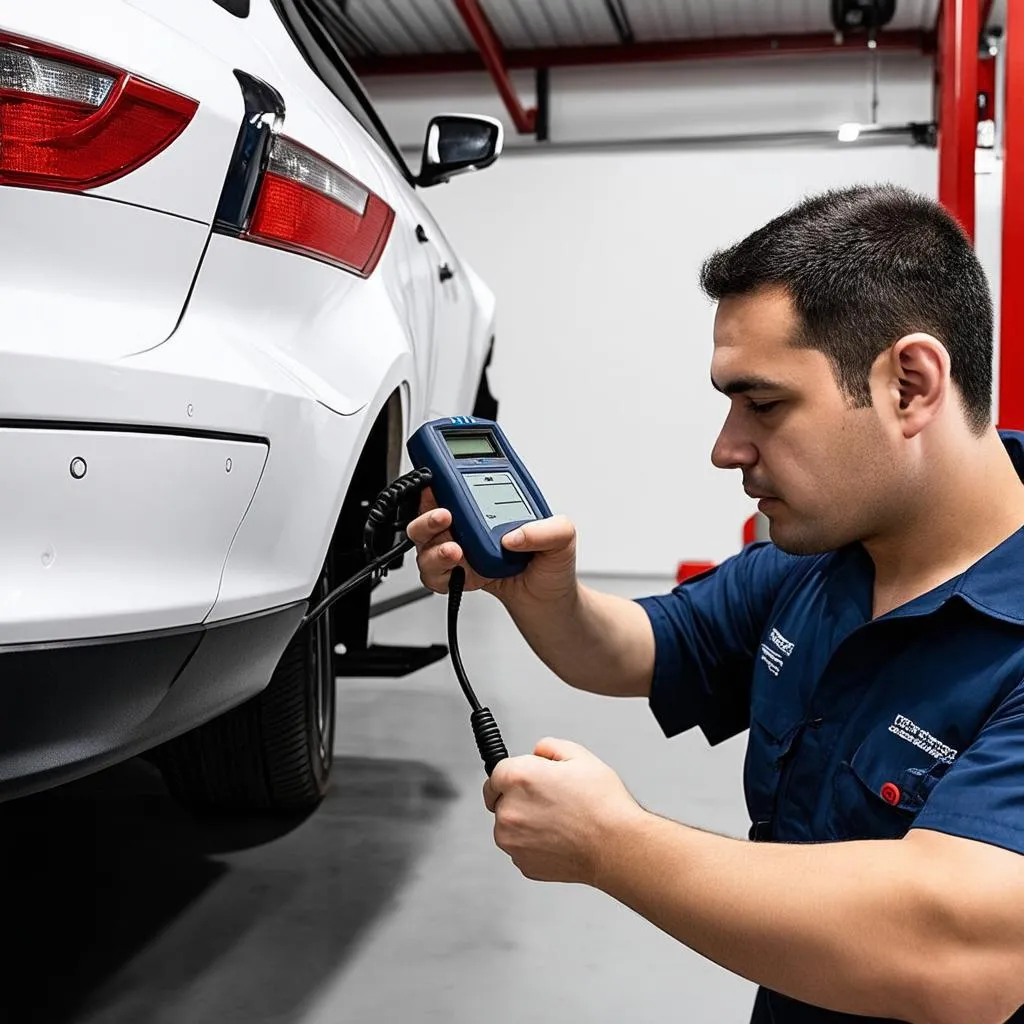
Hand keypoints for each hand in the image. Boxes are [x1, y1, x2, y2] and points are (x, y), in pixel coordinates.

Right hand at [406, 488, 577, 605]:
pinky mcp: (459, 575)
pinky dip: (439, 574)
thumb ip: (547, 530)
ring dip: (433, 547)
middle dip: (427, 515)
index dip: (439, 480)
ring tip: (454, 551)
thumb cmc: (552, 564)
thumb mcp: (563, 537)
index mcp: (489, 506)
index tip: (436, 479)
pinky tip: (458, 572)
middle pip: (428, 514)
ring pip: (425, 545)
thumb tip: (514, 535)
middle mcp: (470, 525)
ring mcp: (461, 550)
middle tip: (444, 517)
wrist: (548, 600)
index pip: (455, 486)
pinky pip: (434, 575)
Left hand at [483, 737, 643, 885]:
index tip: (520, 780)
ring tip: (558, 819)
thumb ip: (549, 747)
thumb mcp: (579, 756)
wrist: (616, 846)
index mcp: (518, 778)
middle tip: (549, 799)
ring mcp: (513, 840)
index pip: (495, 773)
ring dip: (524, 822)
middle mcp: (509, 810)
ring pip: (509, 826)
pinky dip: (533, 844)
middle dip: (519, 798)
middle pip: (500, 800)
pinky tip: (558, 837)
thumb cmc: (603, 806)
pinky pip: (521, 848)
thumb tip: (538, 752)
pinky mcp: (523, 863)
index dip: (512, 774)